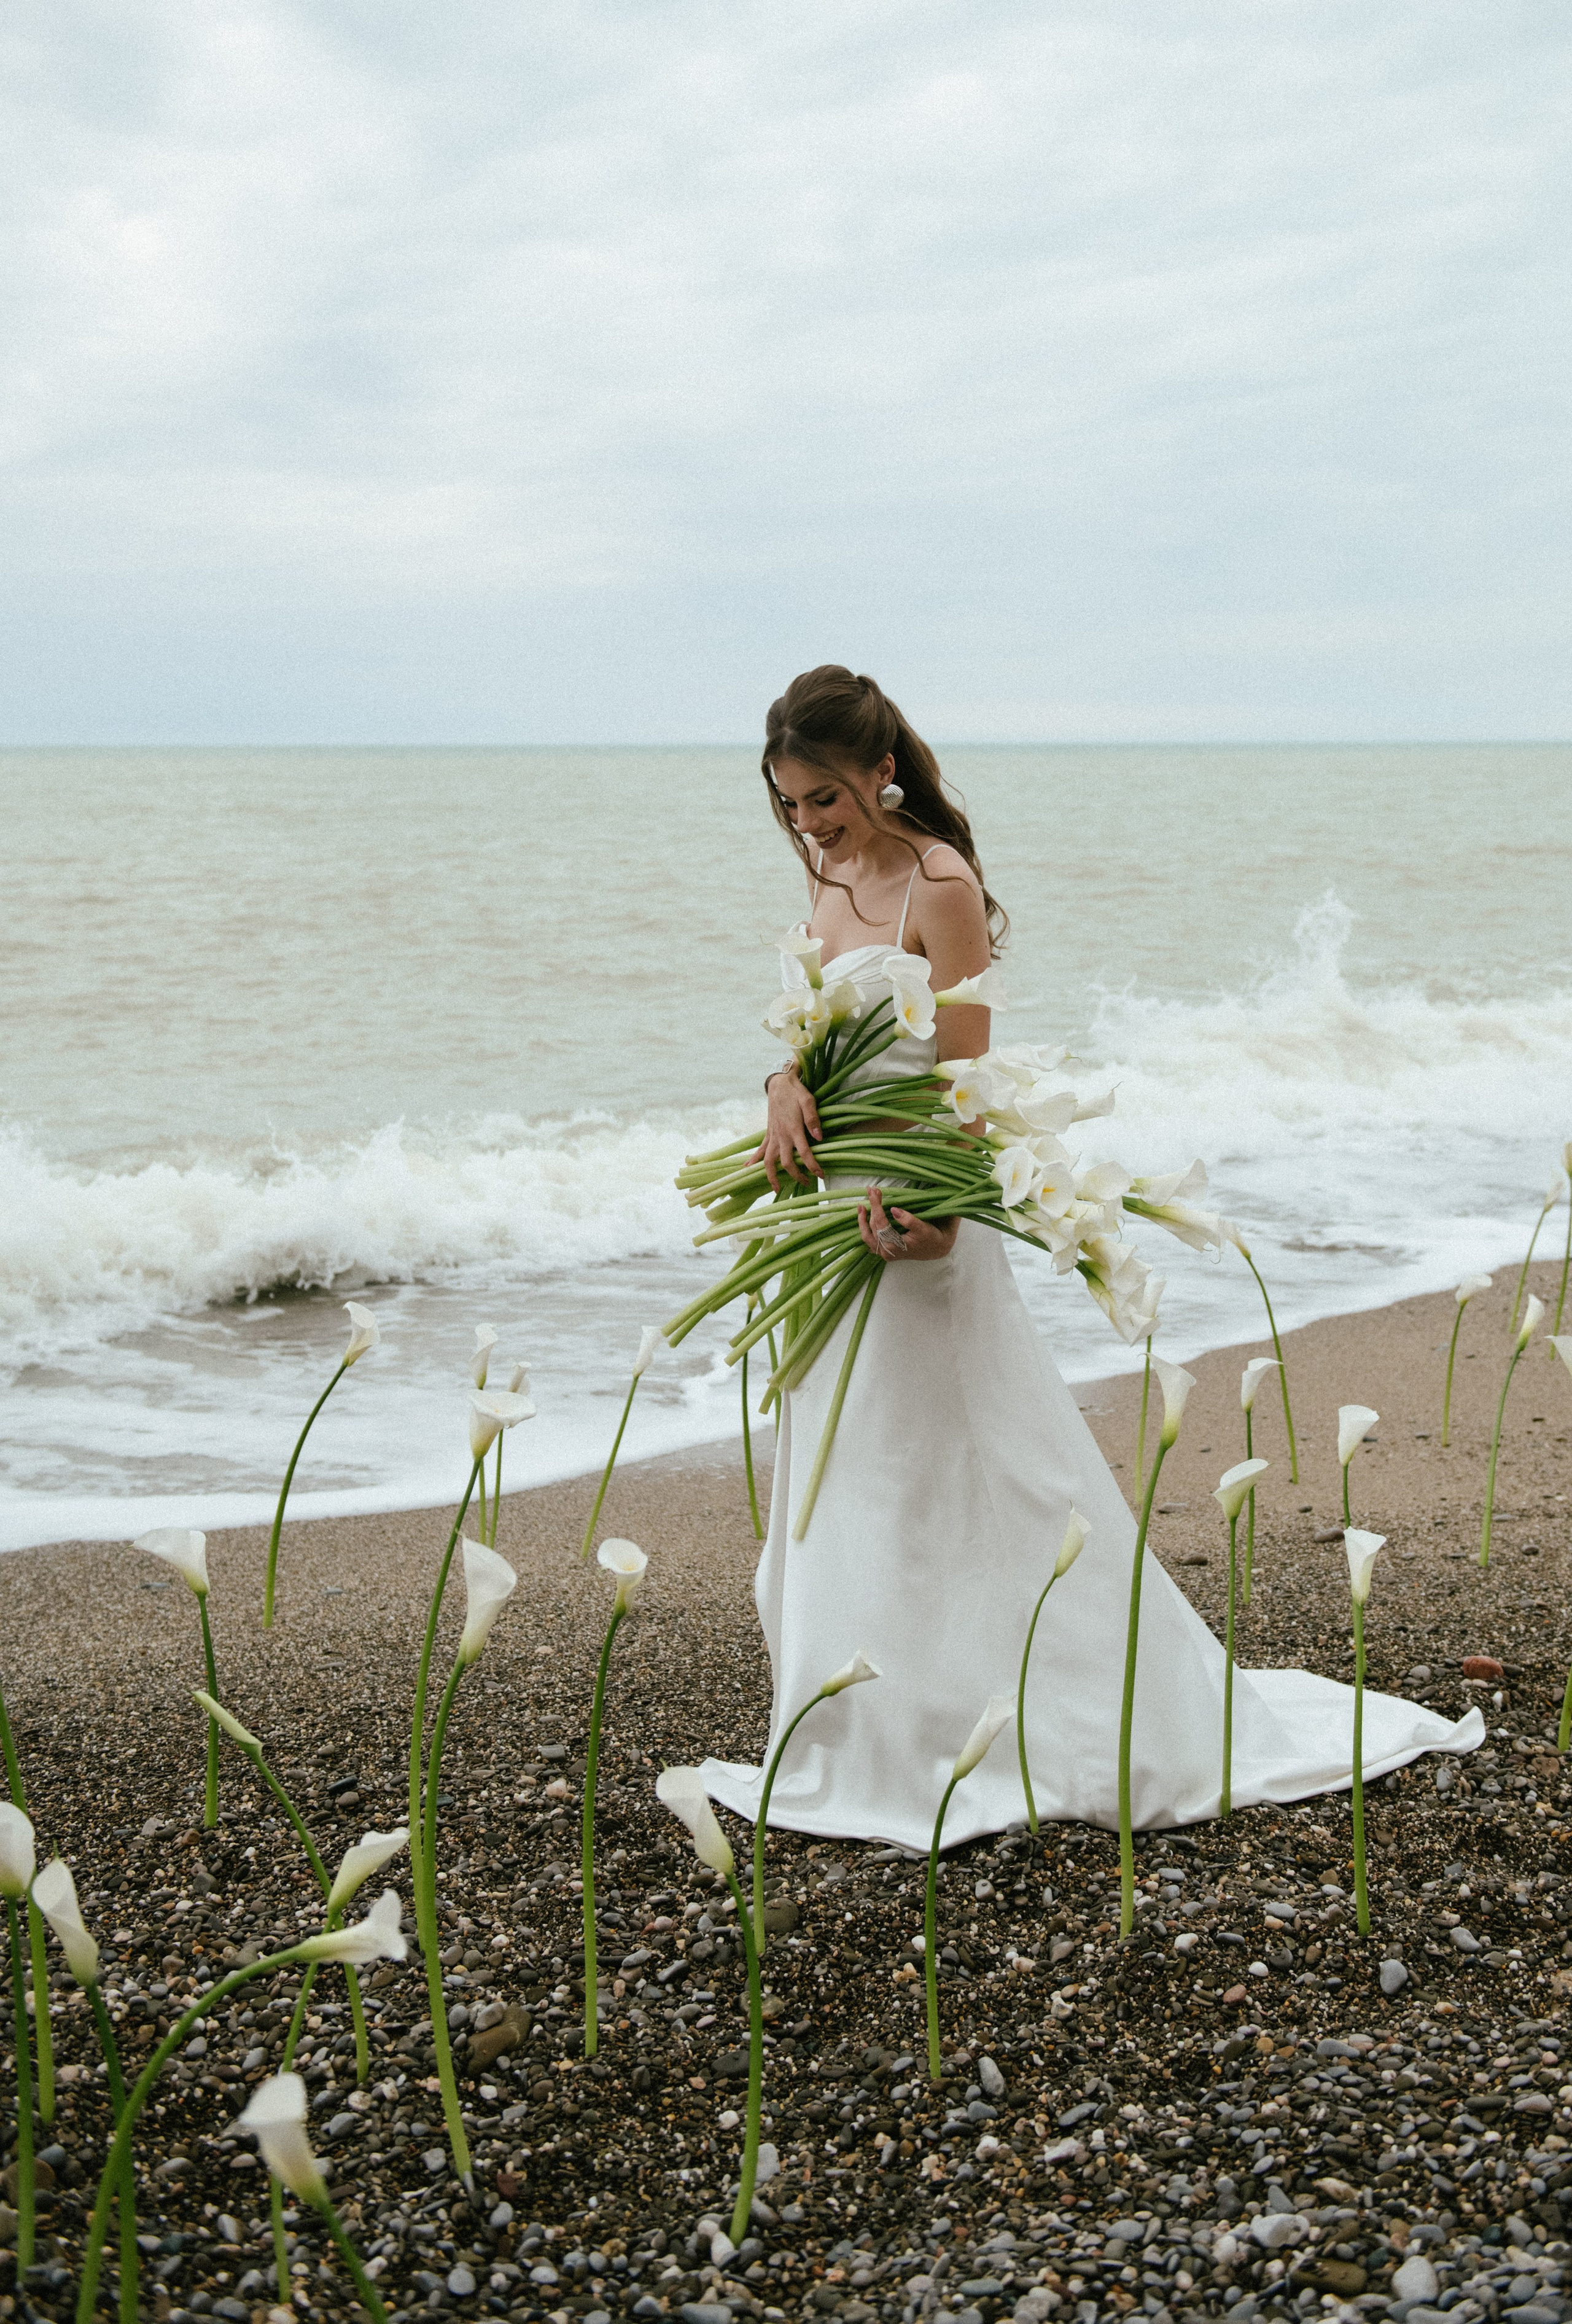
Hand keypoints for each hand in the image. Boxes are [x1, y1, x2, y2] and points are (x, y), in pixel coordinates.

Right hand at [754, 1064, 823, 1190]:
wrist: (779, 1084)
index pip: (804, 1153)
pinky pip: (760, 1150)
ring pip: (769, 1161)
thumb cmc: (795, 1092)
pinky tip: (748, 1169)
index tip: (821, 1175)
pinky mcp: (768, 1134)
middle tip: (807, 1183)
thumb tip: (819, 1138)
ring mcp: (773, 1136)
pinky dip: (754, 1160)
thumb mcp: (808, 1101)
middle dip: (796, 1176)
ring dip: (771, 1176)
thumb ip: (813, 1119)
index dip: (813, 1166)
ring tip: (776, 1189)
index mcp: (793, 1129)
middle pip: (786, 1163)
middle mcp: (781, 1136)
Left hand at [857, 1182, 959, 1263]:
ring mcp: (884, 1252)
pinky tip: (864, 1219)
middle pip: (873, 1226)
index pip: (880, 1223)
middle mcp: (886, 1251)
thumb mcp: (923, 1228)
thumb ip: (909, 1220)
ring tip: (860, 1205)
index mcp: (894, 1246)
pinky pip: (871, 1240)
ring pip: (867, 1236)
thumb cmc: (932, 1238)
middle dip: (872, 1207)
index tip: (874, 1191)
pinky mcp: (885, 1251)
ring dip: (863, 1220)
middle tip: (872, 1190)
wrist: (937, 1249)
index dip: (876, 1205)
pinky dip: (866, 1229)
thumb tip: (893, 1209)